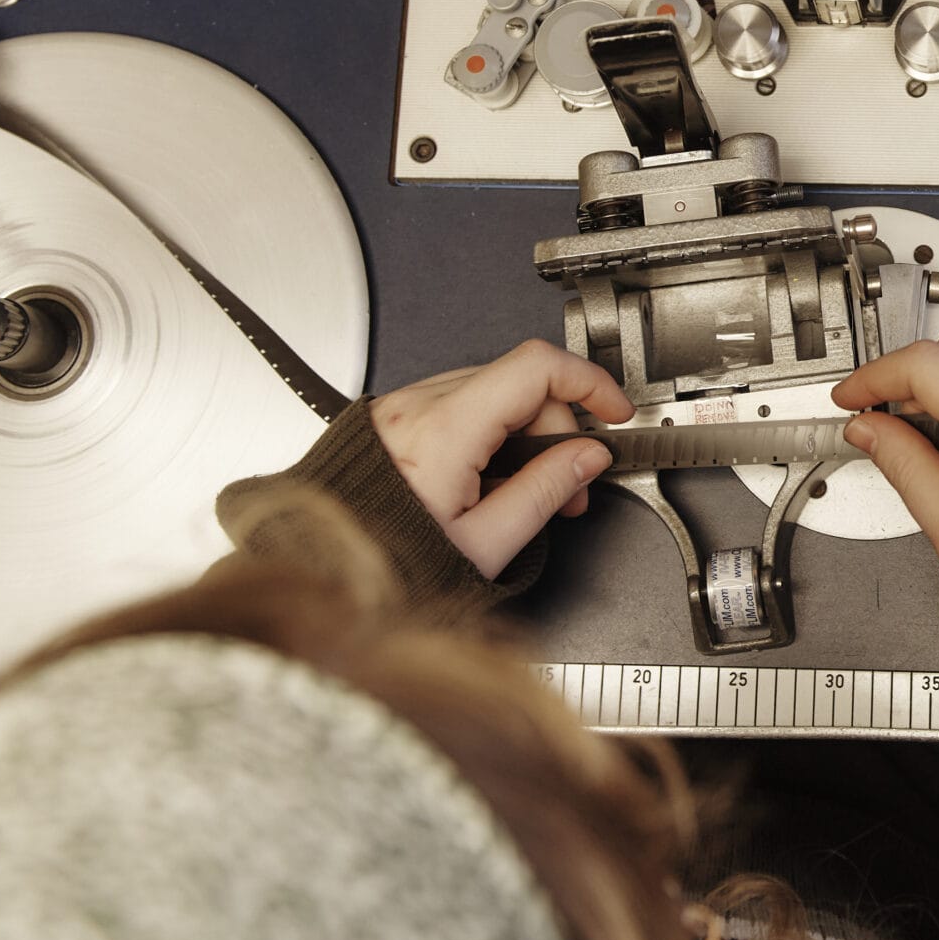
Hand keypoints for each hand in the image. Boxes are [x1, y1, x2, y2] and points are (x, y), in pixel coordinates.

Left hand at [371, 341, 635, 578]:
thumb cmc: (389, 563)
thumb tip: (587, 457)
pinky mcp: (396, 416)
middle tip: (568, 486)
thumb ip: (544, 492)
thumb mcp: (485, 543)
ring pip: (495, 392)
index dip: (588, 381)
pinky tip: (491, 480)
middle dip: (558, 431)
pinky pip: (464, 404)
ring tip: (525, 492)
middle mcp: (420, 406)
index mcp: (445, 431)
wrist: (327, 571)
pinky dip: (492, 434)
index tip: (611, 408)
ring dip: (526, 434)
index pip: (536, 367)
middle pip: (522, 385)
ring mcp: (404, 406)